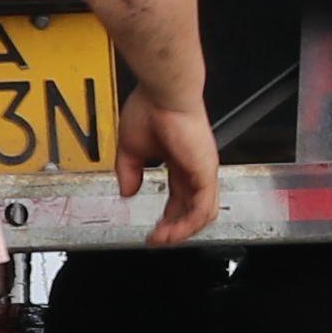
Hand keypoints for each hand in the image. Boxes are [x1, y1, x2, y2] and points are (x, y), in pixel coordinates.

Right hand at [111, 86, 218, 246]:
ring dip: (182, 230)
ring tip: (163, 239)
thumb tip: (127, 191)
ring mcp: (203, 169)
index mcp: (180, 161)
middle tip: (158, 239)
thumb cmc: (151, 108)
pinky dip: (189, 223)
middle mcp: (195, 167)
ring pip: (202, 213)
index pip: (179, 198)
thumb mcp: (131, 148)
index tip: (152, 230)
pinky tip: (173, 231)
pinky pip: (203, 206)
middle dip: (175, 229)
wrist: (162, 93)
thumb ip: (129, 172)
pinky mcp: (205, 170)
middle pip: (192, 209)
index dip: (167, 217)